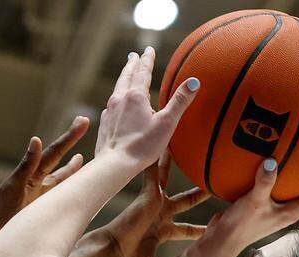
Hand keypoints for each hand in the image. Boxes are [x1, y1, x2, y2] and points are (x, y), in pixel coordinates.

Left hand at [0, 117, 89, 229]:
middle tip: (84, 123)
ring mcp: (37, 194)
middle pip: (57, 157)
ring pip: (59, 177)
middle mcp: (36, 180)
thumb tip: (36, 139)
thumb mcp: (15, 186)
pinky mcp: (36, 209)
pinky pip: (55, 196)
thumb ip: (26, 165)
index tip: (84, 121)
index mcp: (32, 173)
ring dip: (70, 168)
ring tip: (81, 157)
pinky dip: (64, 189)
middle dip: (70, 141)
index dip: (70, 137)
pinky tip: (68, 190)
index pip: (55, 152)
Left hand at [95, 47, 198, 172]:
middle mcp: (120, 100)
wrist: (115, 165)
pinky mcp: (104, 125)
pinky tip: (115, 105)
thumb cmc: (142, 146)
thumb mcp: (166, 123)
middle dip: (131, 65)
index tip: (148, 49)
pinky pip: (110, 107)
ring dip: (122, 80)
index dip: (147, 59)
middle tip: (133, 55)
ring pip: (117, 90)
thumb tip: (194, 82)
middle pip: (126, 77)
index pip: (142, 71)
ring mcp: (109, 112)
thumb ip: (179, 102)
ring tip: (125, 76)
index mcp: (136, 96)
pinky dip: (116, 100)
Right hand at [99, 154, 210, 256]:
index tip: (215, 225)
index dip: (200, 228)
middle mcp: (157, 213)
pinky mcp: (147, 192)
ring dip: (176, 163)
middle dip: (201, 194)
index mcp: (160, 231)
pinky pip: (156, 170)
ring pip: (168, 177)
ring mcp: (152, 201)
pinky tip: (167, 139)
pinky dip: (160, 157)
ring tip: (191, 146)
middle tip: (219, 183)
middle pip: (184, 200)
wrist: (109, 253)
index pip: (185, 229)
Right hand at [208, 157, 298, 249]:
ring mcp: (275, 209)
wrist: (220, 240)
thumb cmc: (240, 225)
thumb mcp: (253, 202)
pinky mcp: (262, 205)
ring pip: (296, 190)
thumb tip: (271, 160)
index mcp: (292, 212)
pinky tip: (272, 161)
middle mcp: (287, 211)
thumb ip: (264, 182)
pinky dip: (279, 174)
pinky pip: (276, 186)